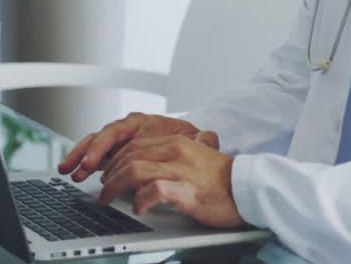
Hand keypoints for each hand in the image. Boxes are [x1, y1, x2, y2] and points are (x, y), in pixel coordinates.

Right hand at [58, 113, 204, 182]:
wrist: (189, 146)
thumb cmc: (189, 142)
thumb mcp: (198, 141)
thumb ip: (202, 140)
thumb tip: (208, 138)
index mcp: (146, 123)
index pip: (119, 131)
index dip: (104, 146)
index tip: (96, 163)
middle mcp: (130, 129)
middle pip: (102, 137)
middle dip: (87, 153)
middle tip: (76, 169)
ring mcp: (122, 140)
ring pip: (95, 144)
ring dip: (80, 157)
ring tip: (67, 171)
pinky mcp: (117, 152)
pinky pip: (97, 154)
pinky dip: (85, 162)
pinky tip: (75, 172)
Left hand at [98, 131, 243, 228]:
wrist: (247, 188)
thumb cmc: (220, 180)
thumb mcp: (193, 158)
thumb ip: (169, 159)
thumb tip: (142, 170)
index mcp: (177, 142)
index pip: (135, 145)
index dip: (115, 160)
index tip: (107, 173)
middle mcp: (176, 152)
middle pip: (129, 156)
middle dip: (109, 174)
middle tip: (103, 189)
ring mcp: (180, 170)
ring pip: (134, 170)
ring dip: (115, 187)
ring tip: (109, 199)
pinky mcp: (186, 190)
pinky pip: (153, 191)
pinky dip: (140, 200)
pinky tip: (138, 208)